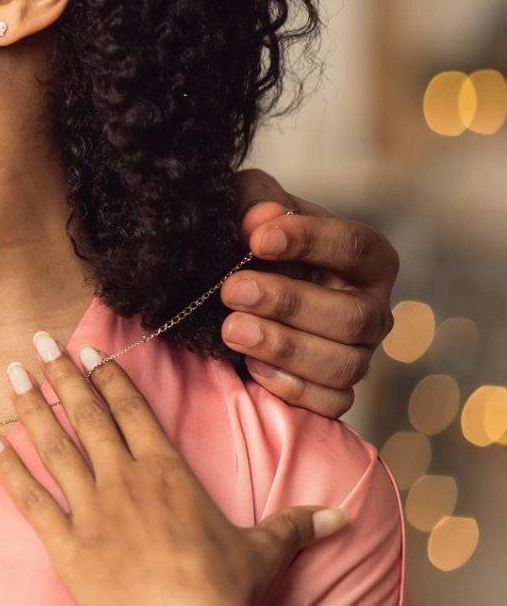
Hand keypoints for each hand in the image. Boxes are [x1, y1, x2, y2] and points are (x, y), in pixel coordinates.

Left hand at [0, 333, 346, 605]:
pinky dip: (4, 467)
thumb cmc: (224, 592)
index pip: (133, 411)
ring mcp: (90, 508)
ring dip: (28, 407)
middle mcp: (124, 480)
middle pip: (87, 416)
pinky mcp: (63, 541)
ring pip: (53, 445)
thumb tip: (342, 516)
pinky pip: (28, 497)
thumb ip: (296, 526)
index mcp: (167, 473)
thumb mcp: (264, 552)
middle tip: (37, 341)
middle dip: (61, 376)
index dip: (109, 377)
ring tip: (10, 374)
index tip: (87, 349)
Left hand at [221, 170, 398, 416]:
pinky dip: (291, 387)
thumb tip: (263, 218)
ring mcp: (359, 354)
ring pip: (343, 364)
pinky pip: (330, 403)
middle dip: (289, 303)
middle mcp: (373, 309)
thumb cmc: (254, 236)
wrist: (236, 282)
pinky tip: (250, 366)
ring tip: (231, 329)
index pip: (355, 247)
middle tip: (232, 290)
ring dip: (283, 347)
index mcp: (367, 258)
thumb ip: (257, 202)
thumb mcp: (249, 205)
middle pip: (353, 316)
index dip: (310, 242)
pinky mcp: (336, 391)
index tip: (258, 240)